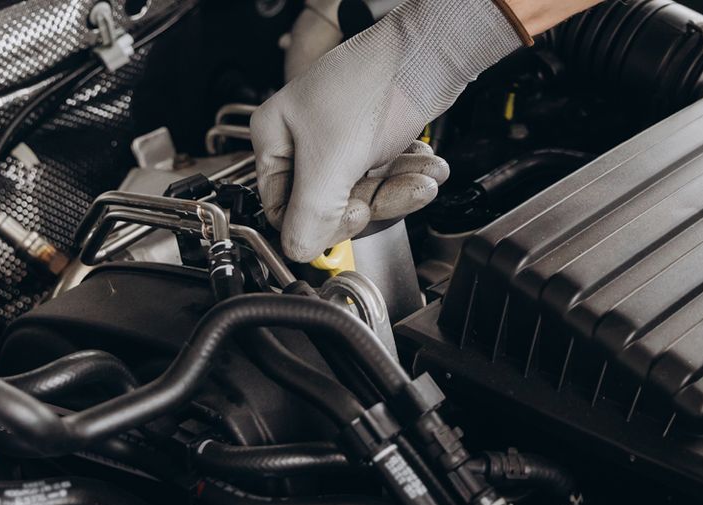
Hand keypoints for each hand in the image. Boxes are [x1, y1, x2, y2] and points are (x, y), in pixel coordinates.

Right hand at [251, 0, 522, 261]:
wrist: (426, 55)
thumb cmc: (371, 85)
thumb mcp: (331, 162)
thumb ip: (310, 214)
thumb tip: (299, 251)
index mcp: (276, 140)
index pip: (282, 209)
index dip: (319, 222)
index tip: (353, 217)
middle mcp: (304, 141)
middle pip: (331, 204)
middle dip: (376, 202)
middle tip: (399, 193)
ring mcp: (340, 142)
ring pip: (366, 192)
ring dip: (400, 189)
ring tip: (424, 177)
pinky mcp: (373, 141)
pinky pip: (386, 177)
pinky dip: (410, 175)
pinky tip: (426, 165)